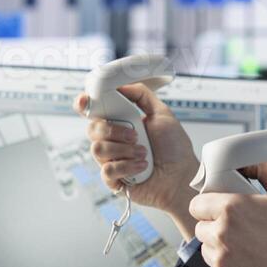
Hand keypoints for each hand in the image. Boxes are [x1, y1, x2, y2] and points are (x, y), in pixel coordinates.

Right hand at [74, 84, 200, 235]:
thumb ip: (142, 95)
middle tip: (136, 135)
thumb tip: (122, 85)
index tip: (85, 101)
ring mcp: (111, 160)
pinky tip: (142, 167)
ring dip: (124, 150)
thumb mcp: (162, 114)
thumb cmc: (174, 149)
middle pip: (92, 129)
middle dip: (114, 130)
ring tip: (143, 153)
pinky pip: (107, 170)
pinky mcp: (113, 180)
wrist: (182, 176)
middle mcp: (112, 141)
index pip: (93, 111)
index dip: (84, 104)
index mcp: (120, 123)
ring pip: (97, 149)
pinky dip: (127, 166)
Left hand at [189, 162, 266, 266]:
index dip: (207, 206)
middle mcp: (222, 235)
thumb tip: (248, 160)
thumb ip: (264, 170)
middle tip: (239, 230)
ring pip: (207, 251)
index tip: (218, 210)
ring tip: (248, 249)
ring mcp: (222, 263)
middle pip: (201, 228)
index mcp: (232, 209)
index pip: (197, 205)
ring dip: (220, 249)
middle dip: (215, 227)